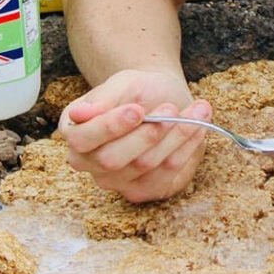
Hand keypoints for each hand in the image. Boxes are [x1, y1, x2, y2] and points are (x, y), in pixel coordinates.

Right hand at [57, 69, 211, 203]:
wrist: (162, 97)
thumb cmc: (136, 91)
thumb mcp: (121, 84)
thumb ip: (102, 98)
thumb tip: (77, 114)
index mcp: (75, 133)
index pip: (82, 139)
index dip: (110, 127)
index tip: (138, 110)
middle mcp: (90, 163)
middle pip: (112, 159)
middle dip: (147, 134)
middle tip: (171, 108)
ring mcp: (116, 182)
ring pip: (144, 166)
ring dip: (175, 136)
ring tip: (197, 110)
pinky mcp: (145, 190)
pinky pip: (167, 175)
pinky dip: (187, 149)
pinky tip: (198, 127)